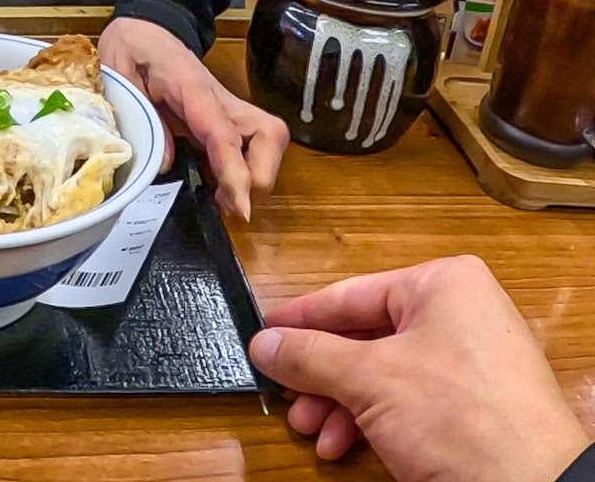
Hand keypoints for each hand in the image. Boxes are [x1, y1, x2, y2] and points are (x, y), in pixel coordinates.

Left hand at [99, 17, 287, 219]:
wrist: (145, 25)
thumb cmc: (132, 47)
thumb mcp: (121, 77)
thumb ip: (143, 117)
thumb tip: (167, 164)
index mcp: (192, 88)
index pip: (224, 133)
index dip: (236, 171)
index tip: (241, 207)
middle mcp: (219, 99)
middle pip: (269, 135)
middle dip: (261, 175)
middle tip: (233, 205)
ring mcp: (225, 107)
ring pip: (267, 140)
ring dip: (256, 175)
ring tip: (226, 203)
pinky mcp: (223, 116)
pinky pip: (247, 145)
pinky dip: (242, 171)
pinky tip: (221, 191)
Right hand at [249, 255, 590, 481]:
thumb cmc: (455, 415)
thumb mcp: (368, 379)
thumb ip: (308, 356)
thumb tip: (261, 343)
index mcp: (441, 285)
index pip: (350, 295)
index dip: (300, 319)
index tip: (261, 334)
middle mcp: (457, 314)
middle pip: (361, 338)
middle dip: (318, 375)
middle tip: (284, 395)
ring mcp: (467, 361)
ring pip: (378, 373)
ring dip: (336, 404)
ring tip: (311, 431)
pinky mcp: (471, 404)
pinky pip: (404, 399)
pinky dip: (367, 420)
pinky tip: (341, 446)